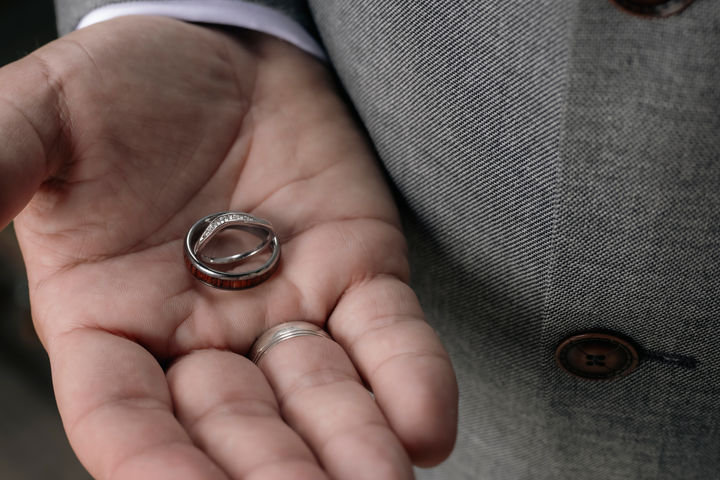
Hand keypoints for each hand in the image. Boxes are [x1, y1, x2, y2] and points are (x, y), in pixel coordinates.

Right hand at [0, 17, 456, 478]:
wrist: (224, 51)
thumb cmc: (125, 84)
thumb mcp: (45, 116)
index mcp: (113, 321)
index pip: (128, 418)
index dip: (154, 465)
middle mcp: (205, 334)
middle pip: (237, 428)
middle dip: (273, 474)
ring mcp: (288, 306)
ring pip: (321, 397)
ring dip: (353, 446)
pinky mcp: (357, 271)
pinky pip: (388, 336)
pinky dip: (409, 380)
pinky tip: (426, 428)